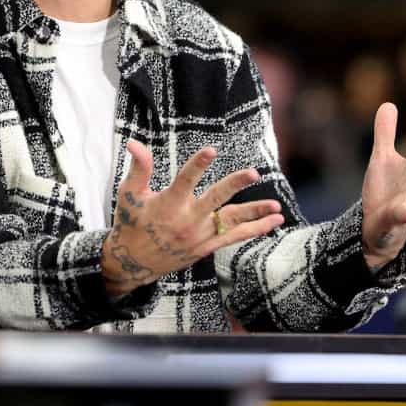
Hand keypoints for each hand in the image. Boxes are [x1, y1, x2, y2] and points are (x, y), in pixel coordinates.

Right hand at [101, 141, 283, 296]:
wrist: (133, 262)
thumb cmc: (130, 223)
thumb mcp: (129, 194)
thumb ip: (139, 168)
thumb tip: (134, 143)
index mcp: (168, 204)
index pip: (185, 180)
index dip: (198, 164)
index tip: (212, 150)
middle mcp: (187, 220)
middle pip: (215, 199)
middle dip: (234, 185)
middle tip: (253, 173)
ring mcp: (199, 236)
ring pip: (231, 221)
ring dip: (255, 213)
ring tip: (277, 207)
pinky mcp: (206, 247)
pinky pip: (234, 237)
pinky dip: (254, 230)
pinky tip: (273, 222)